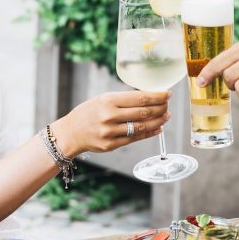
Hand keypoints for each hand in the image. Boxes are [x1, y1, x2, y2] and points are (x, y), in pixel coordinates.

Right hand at [52, 90, 169, 154]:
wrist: (71, 133)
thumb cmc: (88, 113)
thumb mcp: (103, 99)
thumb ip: (124, 100)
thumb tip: (149, 97)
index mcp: (108, 101)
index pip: (139, 98)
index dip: (157, 96)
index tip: (167, 94)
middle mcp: (110, 117)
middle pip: (143, 112)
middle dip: (160, 108)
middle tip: (168, 105)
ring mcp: (110, 132)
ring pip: (142, 127)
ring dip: (158, 121)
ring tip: (166, 116)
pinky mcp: (111, 145)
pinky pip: (135, 139)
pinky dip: (149, 133)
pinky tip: (158, 128)